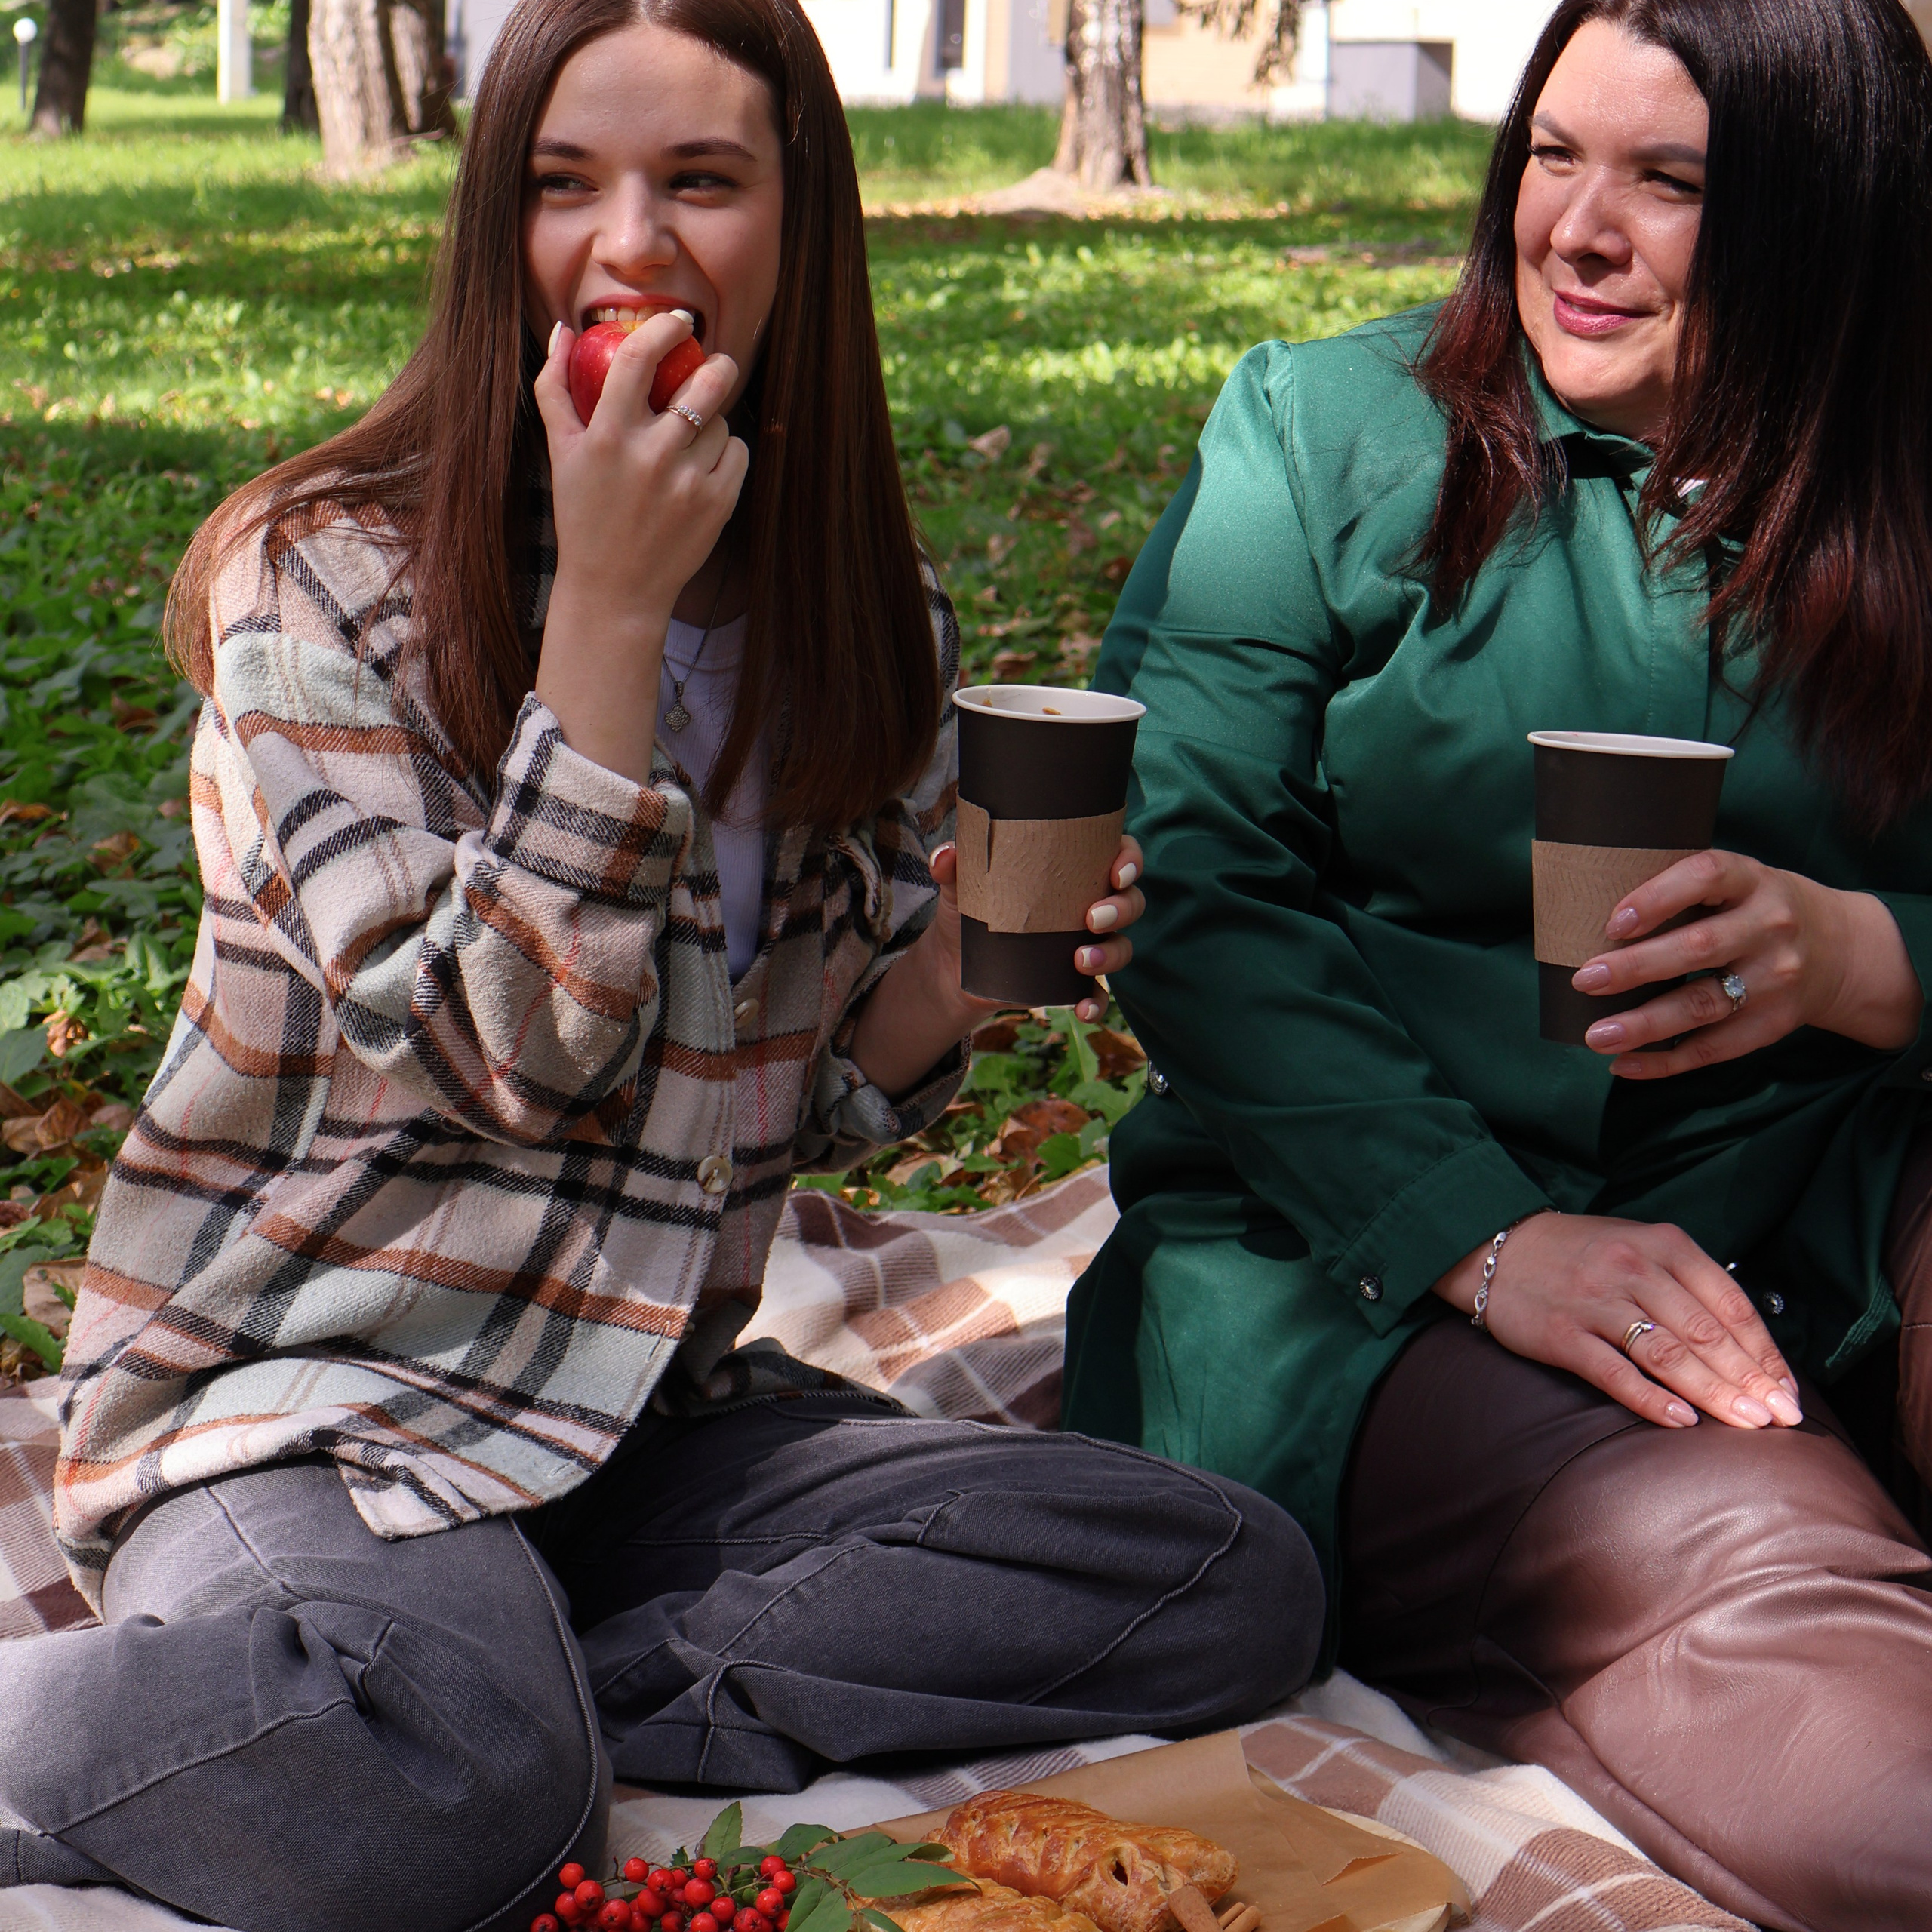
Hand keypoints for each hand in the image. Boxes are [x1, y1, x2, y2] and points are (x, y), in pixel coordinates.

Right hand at [529, 313, 747, 779]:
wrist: (615, 590)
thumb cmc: (583, 516)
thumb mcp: (560, 453)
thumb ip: (554, 388)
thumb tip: (562, 330)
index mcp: (607, 437)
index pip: (638, 359)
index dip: (663, 329)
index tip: (677, 322)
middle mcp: (650, 456)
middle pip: (704, 383)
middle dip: (717, 366)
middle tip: (712, 365)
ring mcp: (688, 482)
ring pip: (720, 421)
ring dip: (712, 419)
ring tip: (692, 437)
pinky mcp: (717, 505)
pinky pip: (738, 452)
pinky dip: (727, 451)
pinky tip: (705, 465)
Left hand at [926, 832, 1145, 1025]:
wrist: (954, 963)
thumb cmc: (969, 909)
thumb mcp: (960, 885)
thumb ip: (954, 866)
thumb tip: (945, 856)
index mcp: (1075, 870)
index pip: (1119, 856)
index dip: (1130, 860)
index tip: (1117, 871)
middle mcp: (1090, 904)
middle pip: (1130, 902)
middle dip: (1121, 909)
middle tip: (1092, 918)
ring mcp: (1086, 944)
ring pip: (1121, 946)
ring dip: (1111, 954)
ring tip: (1080, 960)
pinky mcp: (1074, 981)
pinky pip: (1099, 994)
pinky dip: (1096, 1003)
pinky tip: (1082, 1009)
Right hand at [1432, 1212, 1804, 1430]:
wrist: (1497, 1247)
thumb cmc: (1581, 1255)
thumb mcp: (1639, 1247)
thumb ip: (1687, 1284)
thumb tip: (1746, 1344)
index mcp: (1662, 1245)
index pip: (1730, 1304)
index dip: (1765, 1352)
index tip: (1789, 1391)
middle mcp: (1633, 1269)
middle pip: (1705, 1332)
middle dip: (1750, 1380)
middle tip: (1783, 1419)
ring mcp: (1596, 1301)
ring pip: (1668, 1353)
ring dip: (1713, 1392)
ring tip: (1748, 1424)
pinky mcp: (1561, 1333)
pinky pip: (1613, 1370)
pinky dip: (1650, 1397)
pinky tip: (1681, 1420)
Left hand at [1569, 850, 1923, 1077]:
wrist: (1842, 951)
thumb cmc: (1758, 909)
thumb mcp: (1738, 882)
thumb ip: (1683, 891)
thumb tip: (1587, 917)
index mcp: (1752, 880)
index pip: (1706, 877)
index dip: (1658, 898)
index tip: (1613, 922)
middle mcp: (1770, 927)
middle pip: (1698, 949)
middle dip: (1636, 968)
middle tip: (1585, 979)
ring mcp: (1775, 979)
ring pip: (1704, 1005)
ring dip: (1645, 1024)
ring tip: (1596, 1036)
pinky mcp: (1772, 1023)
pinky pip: (1714, 1048)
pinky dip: (1665, 1061)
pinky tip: (1624, 1064)